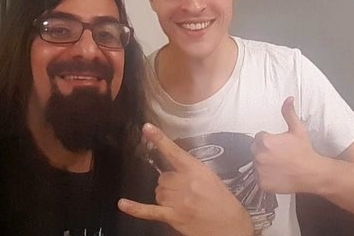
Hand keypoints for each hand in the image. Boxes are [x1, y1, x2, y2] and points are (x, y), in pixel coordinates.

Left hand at [118, 123, 252, 235]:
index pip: (174, 152)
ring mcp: (179, 202)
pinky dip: (135, 208)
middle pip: (162, 177)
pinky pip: (150, 211)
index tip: (147, 128)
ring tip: (182, 203)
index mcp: (197, 170)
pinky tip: (122, 203)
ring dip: (165, 196)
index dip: (159, 140)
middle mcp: (187, 184)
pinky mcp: (174, 217)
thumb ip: (192, 171)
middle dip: (170, 184)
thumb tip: (172, 169)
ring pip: (158, 192)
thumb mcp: (211, 178)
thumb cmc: (223, 202)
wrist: (231, 227)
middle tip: (185, 192)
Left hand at [251, 97, 318, 193]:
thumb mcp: (298, 129)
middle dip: (264, 151)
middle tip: (279, 155)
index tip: (279, 145)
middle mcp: (259, 156)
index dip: (269, 140)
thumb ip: (289, 113)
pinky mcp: (262, 183)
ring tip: (279, 165)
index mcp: (265, 141)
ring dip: (264, 164)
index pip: (259, 138)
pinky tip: (278, 174)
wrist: (312, 173)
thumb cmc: (304, 151)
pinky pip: (259, 178)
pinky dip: (266, 177)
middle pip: (255, 150)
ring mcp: (260, 171)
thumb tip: (288, 98)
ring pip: (257, 164)